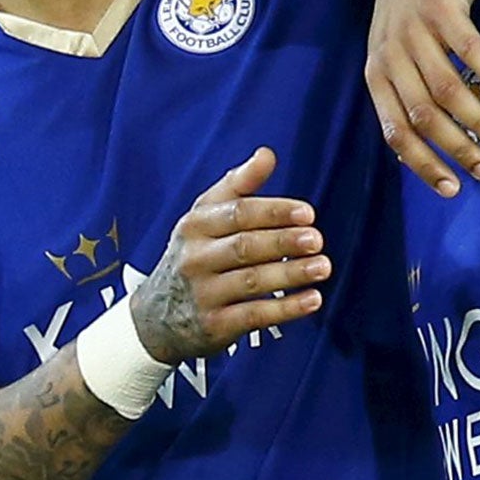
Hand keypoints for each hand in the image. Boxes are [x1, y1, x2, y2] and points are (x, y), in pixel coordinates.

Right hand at [130, 148, 328, 361]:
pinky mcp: (215, 325)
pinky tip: (312, 300)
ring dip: (291, 274)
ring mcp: (204, 293)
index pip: (238, 213)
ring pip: (252, 281)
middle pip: (245, 246)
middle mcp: (196, 258)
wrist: (156, 318)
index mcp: (196, 225)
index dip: (274, 212)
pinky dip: (286, 309)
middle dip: (284, 242)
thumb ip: (238, 185)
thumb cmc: (195, 256)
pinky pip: (254, 315)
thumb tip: (267, 154)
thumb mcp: (205, 217)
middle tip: (317, 240)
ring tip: (323, 267)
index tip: (308, 213)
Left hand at [367, 0, 479, 197]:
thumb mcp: (394, 51)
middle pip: (425, 116)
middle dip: (458, 149)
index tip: (455, 189)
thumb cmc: (411, 7)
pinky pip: (469, 49)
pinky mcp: (442, 6)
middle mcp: (391, 54)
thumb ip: (404, 93)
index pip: (396, 133)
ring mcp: (415, 29)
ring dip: (478, 121)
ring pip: (447, 89)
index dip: (424, 165)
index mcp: (377, 73)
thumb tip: (418, 153)